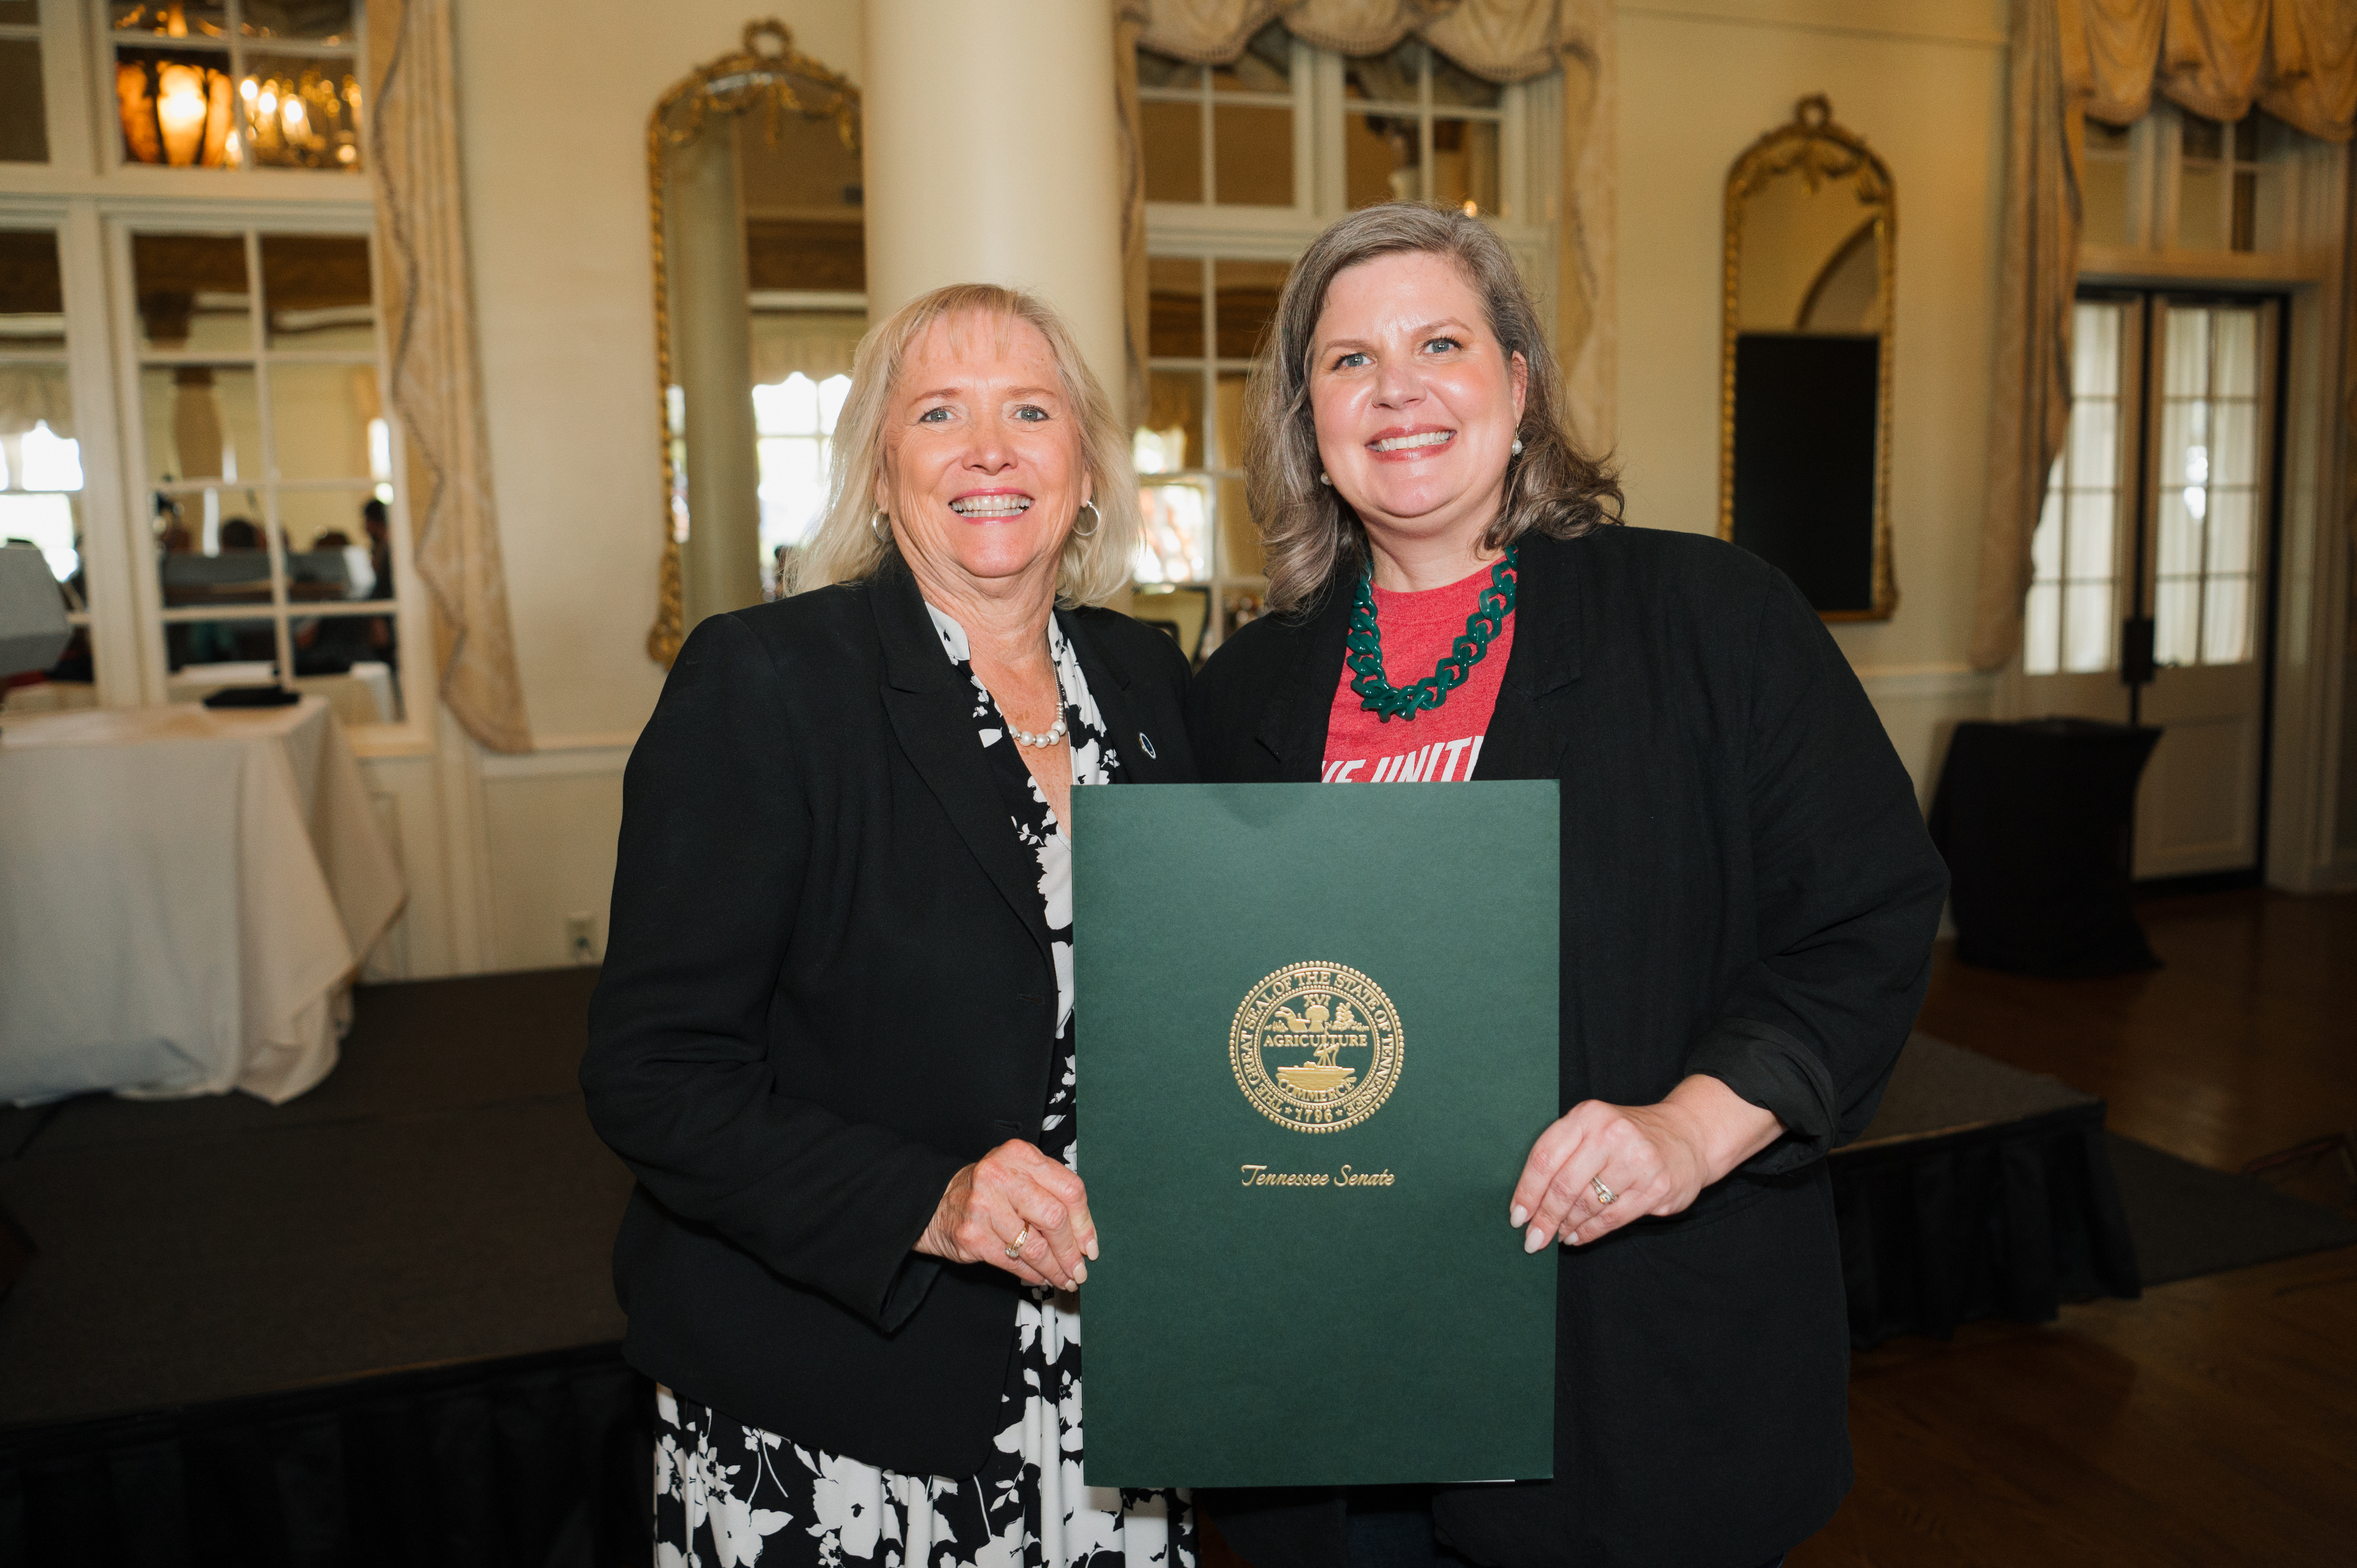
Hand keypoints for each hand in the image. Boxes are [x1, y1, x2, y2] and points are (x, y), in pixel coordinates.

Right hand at [916, 1139, 1098, 1290]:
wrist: (935, 1203)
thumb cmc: (988, 1191)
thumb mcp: (1019, 1174)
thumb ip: (1050, 1193)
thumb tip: (1084, 1236)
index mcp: (1020, 1155)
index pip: (1069, 1189)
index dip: (1085, 1223)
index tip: (1089, 1246)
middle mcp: (1001, 1175)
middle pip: (1055, 1217)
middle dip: (1071, 1251)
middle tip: (1079, 1269)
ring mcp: (984, 1206)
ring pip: (1035, 1246)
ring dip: (1055, 1269)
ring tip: (1064, 1278)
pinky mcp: (972, 1235)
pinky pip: (1014, 1262)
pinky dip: (1033, 1274)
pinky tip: (1041, 1277)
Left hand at [1508, 1075, 1782, 1250]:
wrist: (1688, 1134)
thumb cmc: (1627, 1137)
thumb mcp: (1593, 1128)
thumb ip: (1563, 1154)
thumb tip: (1527, 1201)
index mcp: (1588, 1116)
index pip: (1545, 1157)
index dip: (1526, 1191)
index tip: (1517, 1217)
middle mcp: (1611, 1133)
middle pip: (1564, 1185)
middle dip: (1544, 1217)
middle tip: (1533, 1239)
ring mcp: (1637, 1160)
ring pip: (1588, 1204)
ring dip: (1566, 1226)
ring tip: (1556, 1236)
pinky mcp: (1657, 1186)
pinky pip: (1612, 1218)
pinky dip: (1589, 1232)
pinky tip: (1577, 1236)